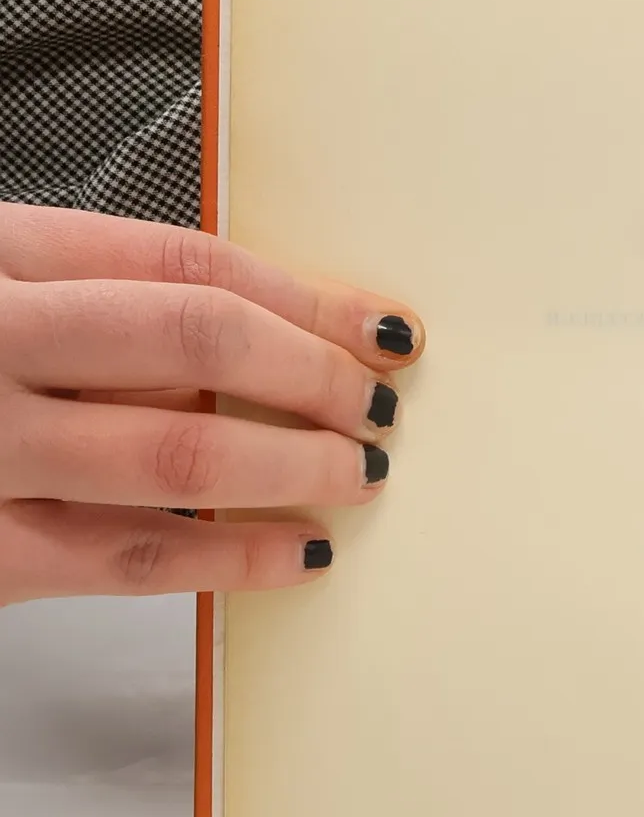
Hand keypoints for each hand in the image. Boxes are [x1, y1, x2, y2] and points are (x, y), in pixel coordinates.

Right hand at [0, 203, 424, 605]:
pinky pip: (129, 554)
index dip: (304, 295)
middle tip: (381, 404)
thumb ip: (89, 312)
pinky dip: (231, 555)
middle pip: (197, 338)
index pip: (187, 261)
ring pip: (180, 446)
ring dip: (296, 463)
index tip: (379, 324)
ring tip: (360, 473)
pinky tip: (299, 555)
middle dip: (316, 373)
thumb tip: (258, 346)